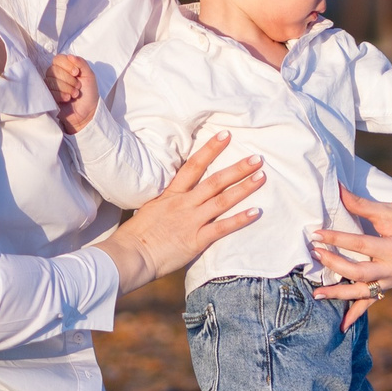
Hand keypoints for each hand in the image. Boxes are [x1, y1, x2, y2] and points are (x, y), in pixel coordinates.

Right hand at [46, 52, 97, 134]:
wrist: (87, 112)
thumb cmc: (88, 93)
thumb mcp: (89, 76)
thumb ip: (82, 63)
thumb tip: (70, 56)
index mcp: (65, 68)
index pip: (58, 59)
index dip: (66, 65)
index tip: (76, 73)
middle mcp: (55, 75)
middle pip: (53, 70)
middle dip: (69, 79)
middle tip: (77, 87)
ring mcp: (50, 86)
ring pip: (50, 81)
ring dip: (66, 88)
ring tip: (74, 94)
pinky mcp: (47, 97)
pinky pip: (48, 91)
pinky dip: (60, 95)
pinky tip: (67, 99)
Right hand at [97, 132, 265, 294]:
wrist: (130, 255)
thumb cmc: (137, 234)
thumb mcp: (150, 207)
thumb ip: (168, 198)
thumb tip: (178, 190)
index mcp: (171, 193)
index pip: (194, 165)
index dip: (210, 149)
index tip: (226, 135)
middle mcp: (184, 203)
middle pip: (215, 181)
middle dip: (237, 169)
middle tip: (257, 158)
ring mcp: (191, 221)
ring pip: (222, 201)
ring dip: (244, 188)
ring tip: (261, 177)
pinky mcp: (196, 240)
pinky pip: (222, 228)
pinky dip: (240, 220)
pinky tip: (256, 212)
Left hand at [311, 187, 391, 327]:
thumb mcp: (384, 210)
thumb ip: (358, 204)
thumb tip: (335, 187)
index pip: (360, 245)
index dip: (337, 239)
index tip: (317, 234)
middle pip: (359, 272)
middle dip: (334, 265)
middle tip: (314, 254)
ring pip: (362, 292)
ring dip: (338, 294)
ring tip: (316, 294)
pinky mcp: (390, 287)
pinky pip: (371, 303)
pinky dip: (356, 314)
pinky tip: (341, 326)